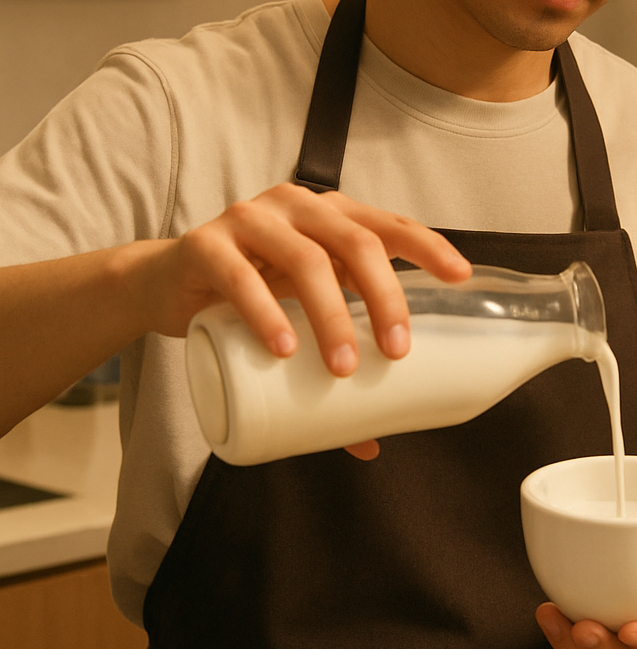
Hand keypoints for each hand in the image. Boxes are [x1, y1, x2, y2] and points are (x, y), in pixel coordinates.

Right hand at [136, 184, 471, 457]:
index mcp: (329, 216)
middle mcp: (296, 207)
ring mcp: (249, 220)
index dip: (428, 246)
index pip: (389, 224)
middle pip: (356, 243)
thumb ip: (329, 365)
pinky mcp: (205, 245)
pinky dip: (265, 314)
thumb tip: (371, 441)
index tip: (461, 278)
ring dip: (332, 316)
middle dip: (386, 298)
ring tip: (343, 368)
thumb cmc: (246, 297)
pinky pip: (240, 277)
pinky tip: (283, 348)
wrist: (163, 286)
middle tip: (397, 352)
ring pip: (305, 261)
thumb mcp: (295, 318)